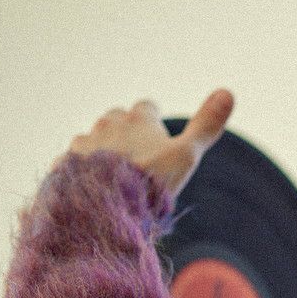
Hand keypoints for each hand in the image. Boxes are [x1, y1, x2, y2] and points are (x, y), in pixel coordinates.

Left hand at [50, 88, 234, 197]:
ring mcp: (86, 142)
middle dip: (126, 133)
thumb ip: (206, 126)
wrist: (108, 206)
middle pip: (118, 119)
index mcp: (138, 119)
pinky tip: (92, 186)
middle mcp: (109, 123)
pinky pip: (74, 160)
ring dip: (103, 151)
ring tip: (114, 178)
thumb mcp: (187, 155)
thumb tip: (229, 92)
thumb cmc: (151, 180)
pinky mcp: (67, 162)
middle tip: (138, 159)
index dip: (154, 121)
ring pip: (95, 139)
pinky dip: (83, 169)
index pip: (147, 107)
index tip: (158, 135)